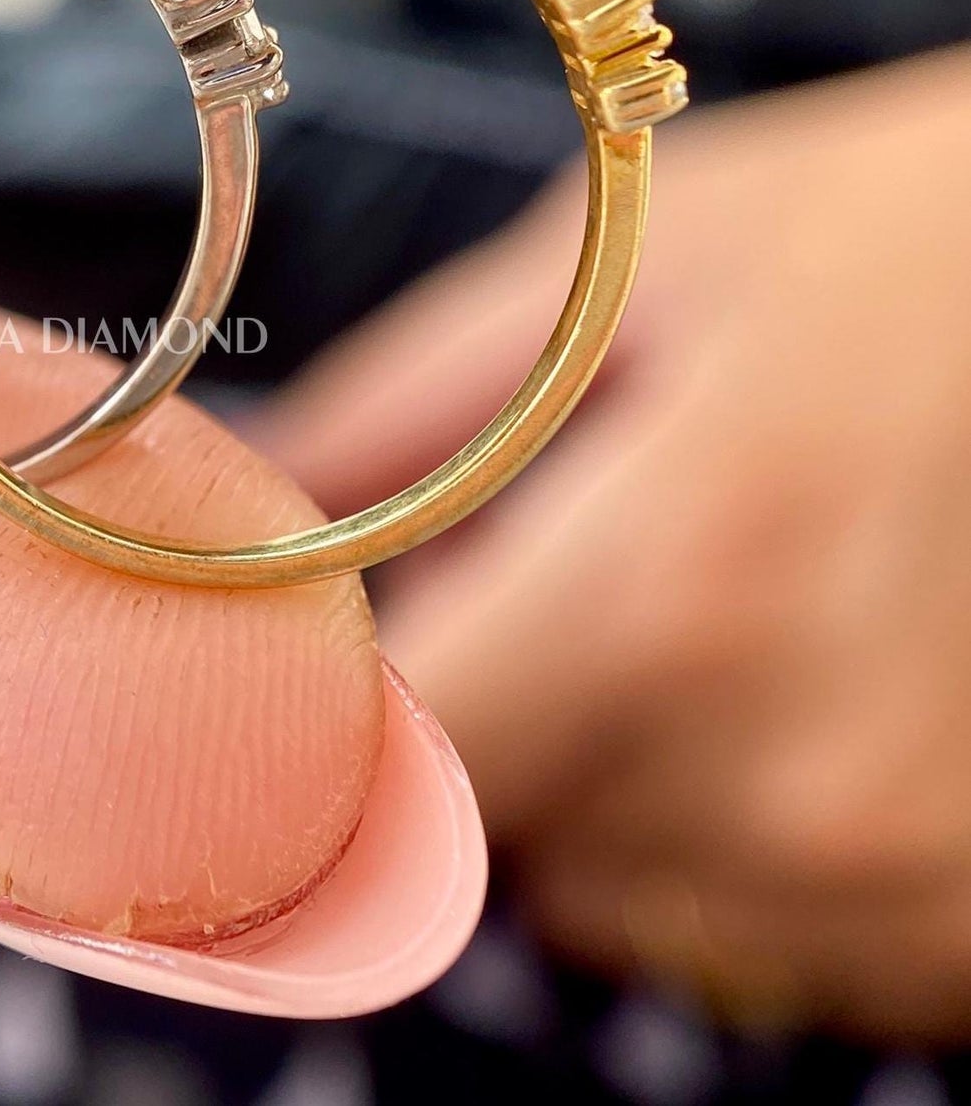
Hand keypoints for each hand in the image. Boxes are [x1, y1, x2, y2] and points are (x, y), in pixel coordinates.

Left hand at [258, 47, 970, 1038]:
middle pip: (500, 828)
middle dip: (489, 706)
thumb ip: (417, 387)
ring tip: (700, 617)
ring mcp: (902, 871)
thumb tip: (266, 482)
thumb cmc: (908, 236)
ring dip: (610, 780)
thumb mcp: (641, 251)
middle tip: (561, 570)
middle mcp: (787, 775)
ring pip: (625, 897)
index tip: (359, 616)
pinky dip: (737, 835)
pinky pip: (766, 936)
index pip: (403, 754)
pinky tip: (796, 687)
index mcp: (673, 588)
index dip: (345, 690)